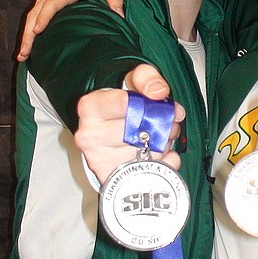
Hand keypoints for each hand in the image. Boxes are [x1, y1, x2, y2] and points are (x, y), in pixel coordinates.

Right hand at [18, 0, 123, 60]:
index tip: (38, 30)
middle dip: (28, 33)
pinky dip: (27, 29)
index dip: (44, 16)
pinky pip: (32, 14)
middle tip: (24, 52)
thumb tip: (120, 18)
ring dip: (25, 35)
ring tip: (22, 55)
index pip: (53, 3)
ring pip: (31, 15)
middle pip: (36, 13)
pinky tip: (26, 45)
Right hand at [74, 64, 183, 182]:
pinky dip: (167, 162)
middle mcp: (90, 136)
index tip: (158, 102)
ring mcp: (100, 161)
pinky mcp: (115, 180)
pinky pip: (156, 170)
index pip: (126, 103)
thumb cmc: (120, 111)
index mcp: (90, 108)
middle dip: (162, 123)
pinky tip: (157, 154)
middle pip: (141, 129)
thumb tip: (159, 92)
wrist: (106, 140)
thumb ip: (146, 78)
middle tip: (165, 120)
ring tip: (158, 136)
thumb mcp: (130, 84)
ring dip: (165, 142)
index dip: (151, 103)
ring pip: (150, 151)